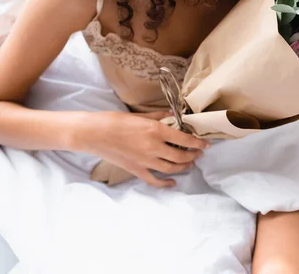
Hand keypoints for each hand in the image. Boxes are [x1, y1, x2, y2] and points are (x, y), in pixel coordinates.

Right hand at [72, 111, 209, 187]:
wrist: (93, 133)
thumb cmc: (114, 120)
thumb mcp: (139, 114)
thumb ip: (159, 116)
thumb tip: (174, 116)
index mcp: (156, 130)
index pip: (184, 139)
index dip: (198, 143)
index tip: (206, 144)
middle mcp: (154, 147)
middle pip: (181, 156)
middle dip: (193, 155)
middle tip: (199, 153)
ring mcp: (145, 161)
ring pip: (171, 168)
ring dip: (184, 166)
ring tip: (190, 163)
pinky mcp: (136, 170)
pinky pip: (154, 180)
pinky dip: (166, 183)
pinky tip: (173, 182)